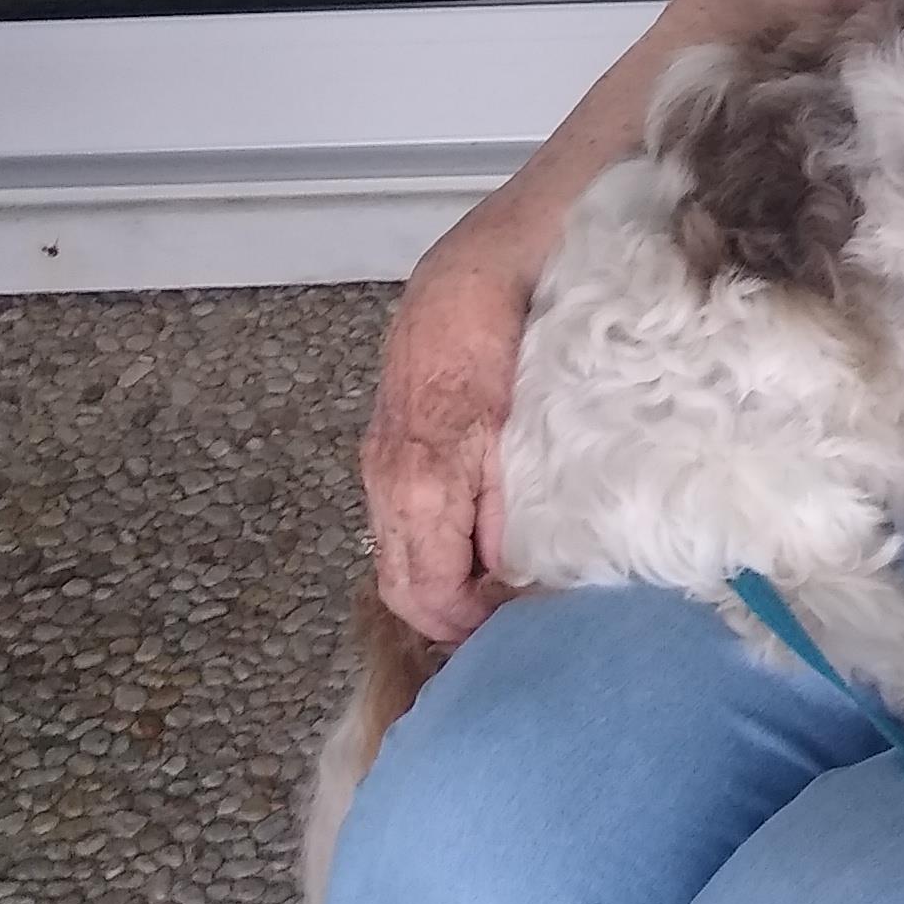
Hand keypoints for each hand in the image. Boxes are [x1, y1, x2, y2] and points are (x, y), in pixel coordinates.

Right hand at [362, 233, 530, 644]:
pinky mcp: (386, 445)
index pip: (426, 594)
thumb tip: (505, 577)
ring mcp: (381, 461)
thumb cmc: (513, 337)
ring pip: (397, 556)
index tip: (517, 638)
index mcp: (418, 483)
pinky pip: (398, 520)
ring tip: (496, 595)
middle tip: (508, 630)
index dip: (468, 629)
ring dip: (440, 586)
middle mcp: (387, 478)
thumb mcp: (523, 430)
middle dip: (450, 618)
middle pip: (402, 588)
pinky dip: (432, 548)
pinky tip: (476, 548)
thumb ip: (507, 506)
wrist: (482, 266)